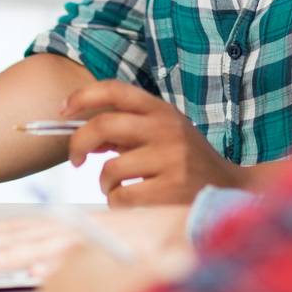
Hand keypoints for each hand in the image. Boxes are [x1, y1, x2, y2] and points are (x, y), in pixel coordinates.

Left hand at [0, 205, 189, 276]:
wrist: (195, 221)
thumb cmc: (152, 234)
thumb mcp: (104, 241)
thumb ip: (72, 253)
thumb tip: (37, 273)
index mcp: (71, 228)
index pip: (19, 231)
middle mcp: (77, 229)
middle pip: (20, 234)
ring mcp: (93, 237)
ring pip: (40, 243)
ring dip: (6, 252)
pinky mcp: (112, 244)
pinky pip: (74, 254)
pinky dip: (50, 261)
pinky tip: (26, 270)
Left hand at [62, 81, 245, 205]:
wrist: (229, 191)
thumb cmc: (187, 163)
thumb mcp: (163, 136)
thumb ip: (128, 132)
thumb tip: (86, 137)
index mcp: (161, 111)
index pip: (115, 90)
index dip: (83, 96)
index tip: (63, 110)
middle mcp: (166, 129)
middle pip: (103, 125)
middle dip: (78, 143)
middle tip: (74, 160)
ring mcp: (170, 159)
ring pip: (110, 169)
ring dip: (104, 183)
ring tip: (116, 188)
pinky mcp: (171, 190)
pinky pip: (122, 196)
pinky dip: (118, 202)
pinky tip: (132, 202)